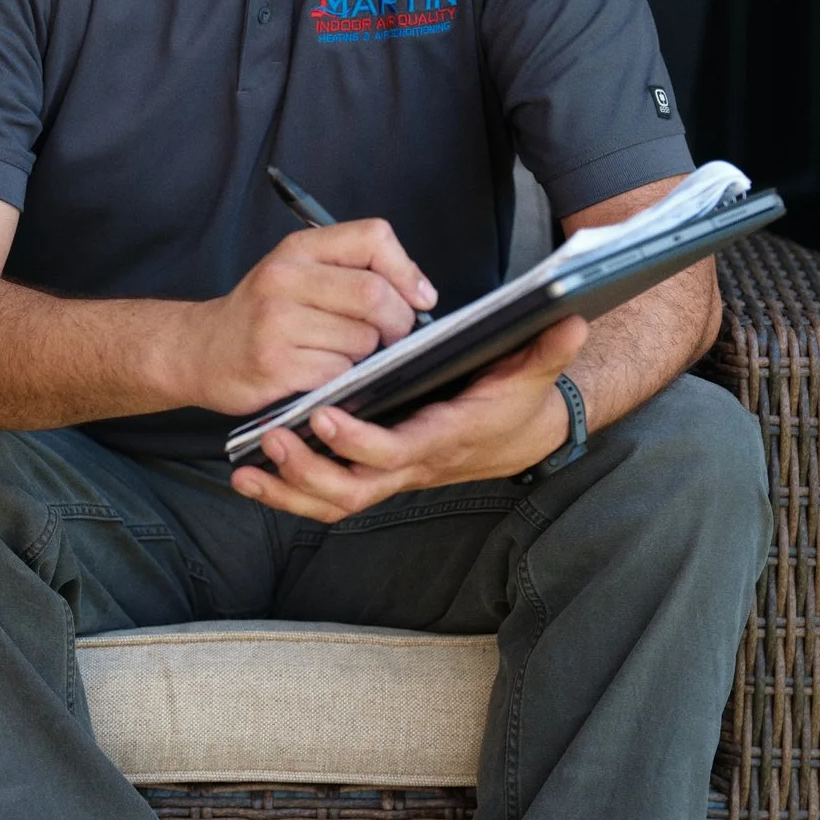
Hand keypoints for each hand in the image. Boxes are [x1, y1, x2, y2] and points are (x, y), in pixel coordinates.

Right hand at [177, 220, 438, 418]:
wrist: (200, 350)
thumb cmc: (264, 314)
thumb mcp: (300, 273)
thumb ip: (354, 271)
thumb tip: (420, 294)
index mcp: (298, 248)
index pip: (373, 237)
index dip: (407, 270)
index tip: (418, 298)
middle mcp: (284, 277)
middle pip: (373, 293)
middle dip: (397, 322)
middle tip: (391, 337)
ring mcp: (276, 321)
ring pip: (361, 339)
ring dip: (365, 355)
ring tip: (341, 354)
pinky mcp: (274, 363)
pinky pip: (337, 372)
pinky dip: (341, 378)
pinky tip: (320, 373)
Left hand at [231, 317, 583, 522]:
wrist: (518, 437)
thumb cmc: (516, 401)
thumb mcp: (532, 372)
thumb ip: (546, 347)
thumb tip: (571, 318)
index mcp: (443, 438)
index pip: (396, 451)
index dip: (359, 440)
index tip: (324, 414)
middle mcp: (412, 466)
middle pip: (354, 488)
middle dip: (310, 469)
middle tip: (272, 436)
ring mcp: (391, 476)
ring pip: (334, 502)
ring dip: (289, 489)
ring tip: (248, 467)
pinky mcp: (374, 476)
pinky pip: (326, 499)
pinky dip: (286, 494)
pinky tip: (250, 478)